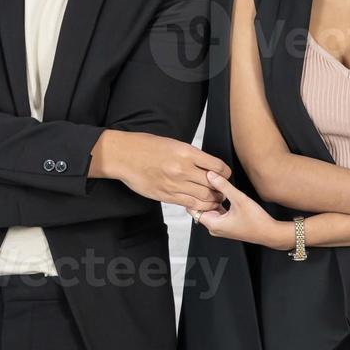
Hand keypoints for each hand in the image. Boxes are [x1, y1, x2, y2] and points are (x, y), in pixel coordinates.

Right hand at [91, 129, 229, 211]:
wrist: (124, 155)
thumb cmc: (147, 147)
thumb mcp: (174, 144)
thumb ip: (192, 156)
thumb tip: (208, 166)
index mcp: (187, 153)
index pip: (218, 167)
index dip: (225, 173)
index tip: (224, 175)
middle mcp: (183, 169)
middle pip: (214, 185)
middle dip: (222, 190)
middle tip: (222, 191)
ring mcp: (174, 184)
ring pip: (204, 197)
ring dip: (213, 200)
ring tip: (214, 199)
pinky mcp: (166, 195)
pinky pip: (189, 204)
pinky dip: (199, 206)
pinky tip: (200, 204)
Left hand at [190, 171, 286, 248]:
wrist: (270, 233)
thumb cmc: (257, 221)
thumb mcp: (239, 199)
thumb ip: (224, 186)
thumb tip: (211, 175)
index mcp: (213, 224)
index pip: (193, 209)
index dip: (194, 195)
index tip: (197, 184)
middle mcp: (214, 228)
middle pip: (201, 209)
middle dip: (203, 196)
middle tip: (207, 182)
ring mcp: (221, 228)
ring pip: (210, 210)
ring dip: (212, 200)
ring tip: (216, 187)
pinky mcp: (227, 226)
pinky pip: (217, 213)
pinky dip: (218, 204)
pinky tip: (224, 196)